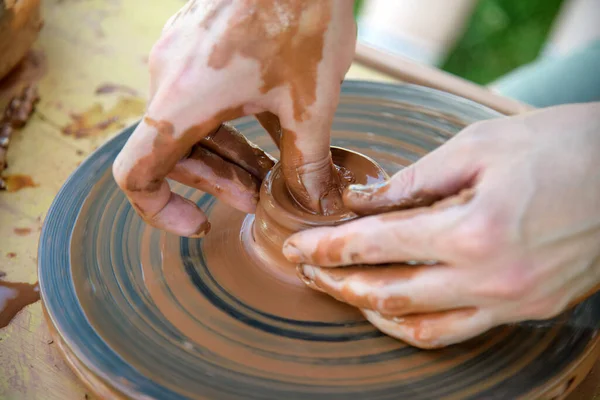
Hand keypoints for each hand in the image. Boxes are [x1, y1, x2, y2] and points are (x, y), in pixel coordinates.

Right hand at [113, 0, 356, 236]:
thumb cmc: (302, 16)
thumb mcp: (310, 103)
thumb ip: (306, 161)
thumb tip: (312, 204)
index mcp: (182, 100)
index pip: (136, 173)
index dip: (158, 210)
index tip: (196, 223)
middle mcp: (167, 77)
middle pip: (173, 152)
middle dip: (217, 181)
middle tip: (258, 198)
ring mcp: (179, 55)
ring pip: (191, 123)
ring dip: (227, 153)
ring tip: (270, 173)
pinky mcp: (197, 39)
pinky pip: (202, 94)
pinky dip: (229, 121)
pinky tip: (273, 131)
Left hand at [283, 102, 599, 347]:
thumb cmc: (561, 147)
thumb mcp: (478, 147)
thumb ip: (412, 180)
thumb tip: (363, 200)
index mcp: (473, 230)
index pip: (376, 245)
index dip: (328, 246)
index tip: (298, 246)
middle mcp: (490, 278)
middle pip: (388, 293)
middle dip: (338, 281)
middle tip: (309, 268)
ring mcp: (511, 301)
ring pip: (419, 325)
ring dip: (371, 309)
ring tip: (342, 289)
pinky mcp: (527, 310)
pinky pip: (458, 332)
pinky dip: (417, 325)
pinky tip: (394, 309)